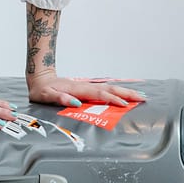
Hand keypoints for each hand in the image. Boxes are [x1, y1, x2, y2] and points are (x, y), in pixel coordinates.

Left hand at [27, 72, 145, 107]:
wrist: (40, 78)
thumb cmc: (42, 90)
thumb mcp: (46, 96)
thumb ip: (59, 98)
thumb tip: (75, 102)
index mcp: (78, 89)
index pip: (99, 94)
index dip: (112, 99)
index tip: (125, 104)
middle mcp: (85, 86)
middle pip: (109, 89)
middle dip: (126, 93)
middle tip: (143, 98)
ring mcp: (87, 86)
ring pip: (109, 88)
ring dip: (125, 91)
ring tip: (140, 95)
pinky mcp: (88, 88)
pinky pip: (105, 89)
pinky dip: (117, 90)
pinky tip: (125, 93)